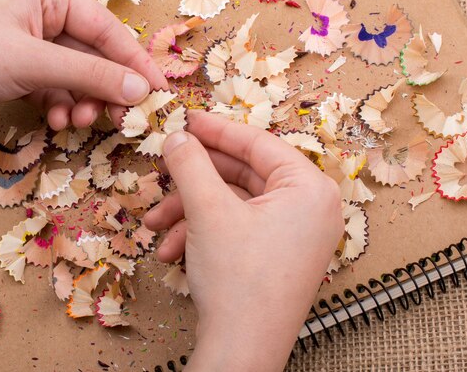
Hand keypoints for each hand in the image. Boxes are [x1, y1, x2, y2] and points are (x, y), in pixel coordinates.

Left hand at [0, 0, 166, 136]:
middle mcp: (43, 13)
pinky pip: (57, 87)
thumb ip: (91, 76)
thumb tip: (141, 90)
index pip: (106, 28)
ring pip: (77, 76)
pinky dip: (61, 105)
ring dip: (82, 101)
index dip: (135, 62)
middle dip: (104, 89)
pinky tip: (56, 120)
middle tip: (119, 118)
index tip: (159, 91)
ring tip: (77, 121)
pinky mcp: (21, 68)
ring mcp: (32, 42)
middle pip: (94, 55)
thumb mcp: (33, 63)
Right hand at [144, 112, 343, 371]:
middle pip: (242, 175)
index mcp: (310, 188)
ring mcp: (295, 234)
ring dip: (190, 212)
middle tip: (163, 169)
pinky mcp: (277, 255)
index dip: (216, 129)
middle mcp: (310, 208)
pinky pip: (238, 228)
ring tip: (156, 225)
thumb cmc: (238, 278)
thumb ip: (191, 164)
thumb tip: (177, 135)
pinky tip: (172, 251)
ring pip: (233, 204)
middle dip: (194, 181)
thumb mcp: (209, 211)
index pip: (259, 142)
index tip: (186, 119)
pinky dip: (203, 234)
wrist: (242, 352)